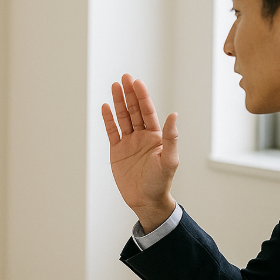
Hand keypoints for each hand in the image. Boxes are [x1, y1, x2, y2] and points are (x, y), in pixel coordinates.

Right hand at [101, 74, 178, 231]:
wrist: (146, 201)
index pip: (147, 112)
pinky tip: (105, 107)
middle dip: (129, 94)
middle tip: (124, 77)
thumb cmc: (161, 182)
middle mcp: (142, 136)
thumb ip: (171, 137)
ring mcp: (129, 143)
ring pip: (123, 118)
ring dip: (119, 102)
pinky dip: (108, 120)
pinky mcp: (117, 152)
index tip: (136, 82)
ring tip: (114, 86)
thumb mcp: (169, 160)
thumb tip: (173, 114)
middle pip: (134, 111)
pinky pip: (112, 132)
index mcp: (155, 136)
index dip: (142, 96)